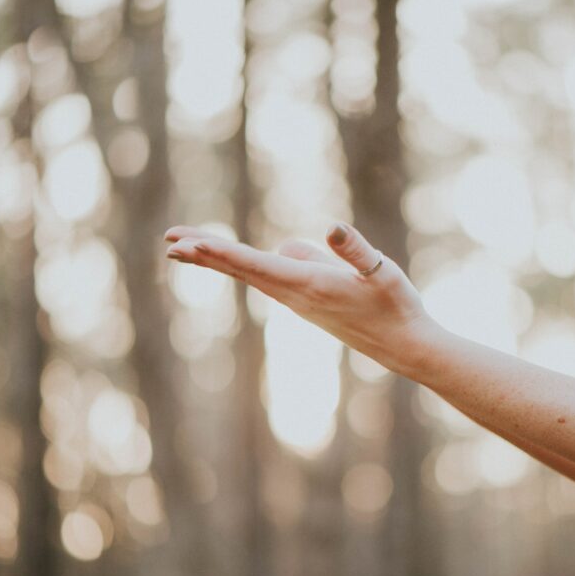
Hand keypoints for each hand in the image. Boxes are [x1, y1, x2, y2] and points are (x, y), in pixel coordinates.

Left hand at [163, 222, 440, 373]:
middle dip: (204, 254)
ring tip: (186, 247)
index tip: (188, 244)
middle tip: (169, 242)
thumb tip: (331, 228)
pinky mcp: (307, 302)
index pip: (255, 265)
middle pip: (241, 270)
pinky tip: (237, 258)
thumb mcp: (382, 272)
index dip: (220, 252)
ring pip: (250, 274)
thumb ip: (356, 251)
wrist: (405, 346)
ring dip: (217, 259)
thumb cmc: (397, 307)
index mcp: (309, 284)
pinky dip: (241, 266)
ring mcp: (299, 301)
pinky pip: (266, 278)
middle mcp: (296, 295)